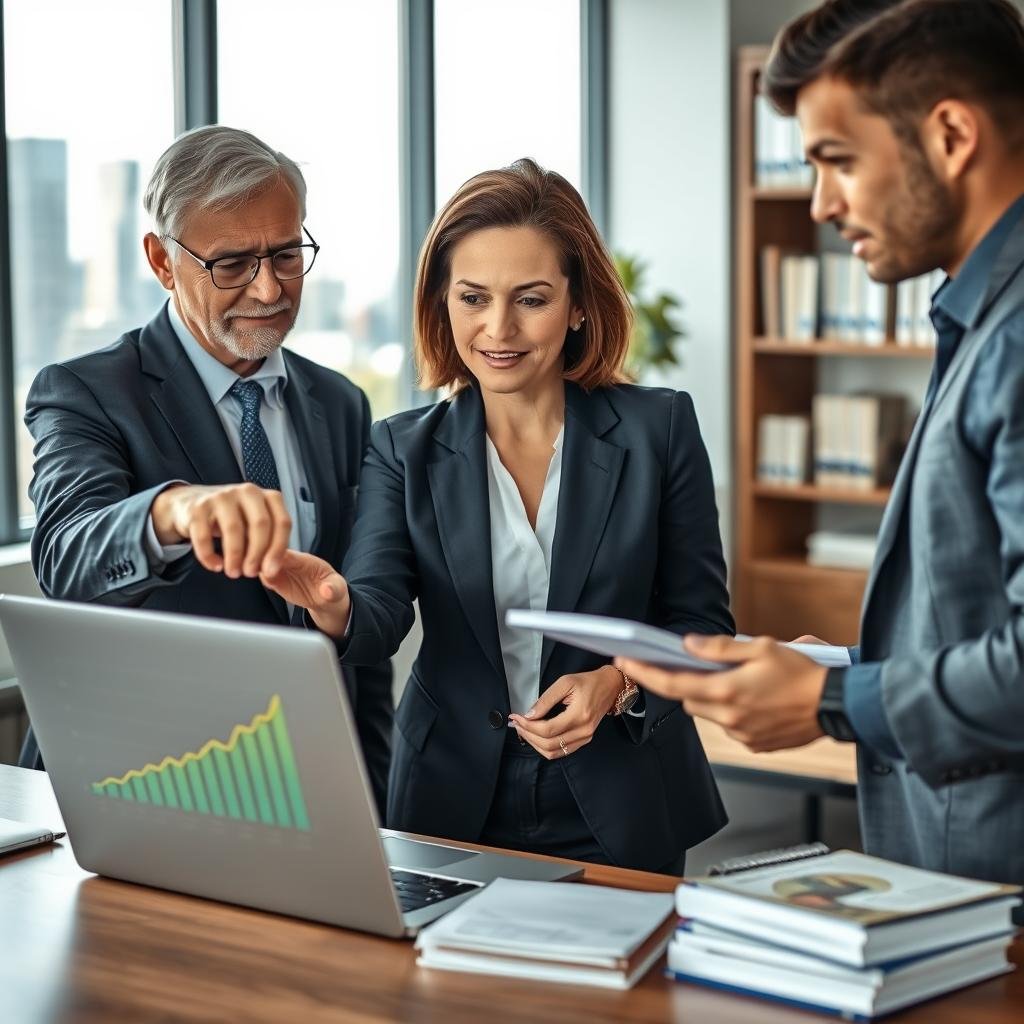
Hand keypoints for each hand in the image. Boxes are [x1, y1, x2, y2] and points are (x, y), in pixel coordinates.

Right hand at [151, 483, 290, 577]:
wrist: (193, 503)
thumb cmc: (233, 518)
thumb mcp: (254, 526)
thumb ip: (267, 544)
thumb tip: (271, 570)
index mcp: (267, 497)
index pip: (282, 522)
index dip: (278, 549)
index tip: (271, 570)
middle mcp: (247, 492)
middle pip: (260, 524)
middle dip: (257, 554)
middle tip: (250, 573)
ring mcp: (222, 496)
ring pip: (233, 529)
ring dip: (235, 557)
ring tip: (234, 572)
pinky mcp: (198, 507)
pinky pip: (204, 536)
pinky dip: (210, 556)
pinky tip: (216, 566)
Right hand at [260, 550, 350, 637]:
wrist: (325, 598)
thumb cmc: (332, 588)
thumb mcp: (337, 589)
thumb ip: (333, 588)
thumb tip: (327, 591)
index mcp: (304, 560)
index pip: (287, 554)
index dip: (275, 557)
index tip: (267, 564)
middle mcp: (290, 562)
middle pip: (270, 554)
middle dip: (259, 559)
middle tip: (257, 571)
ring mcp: (280, 569)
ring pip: (261, 561)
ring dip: (254, 565)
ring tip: (251, 573)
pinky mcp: (274, 579)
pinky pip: (260, 573)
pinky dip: (256, 574)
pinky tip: (256, 579)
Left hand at [508, 666, 622, 759]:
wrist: (609, 686)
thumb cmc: (587, 682)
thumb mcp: (565, 683)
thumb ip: (546, 700)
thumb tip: (530, 715)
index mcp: (579, 715)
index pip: (548, 729)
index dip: (528, 726)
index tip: (516, 717)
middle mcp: (583, 731)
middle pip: (549, 743)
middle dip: (528, 735)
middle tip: (517, 724)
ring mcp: (585, 738)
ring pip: (553, 752)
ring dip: (535, 743)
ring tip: (524, 730)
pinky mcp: (584, 740)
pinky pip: (561, 752)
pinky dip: (545, 747)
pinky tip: (536, 736)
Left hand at [615, 635, 828, 751]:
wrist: (838, 706)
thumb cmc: (804, 673)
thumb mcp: (761, 647)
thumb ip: (720, 648)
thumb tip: (687, 646)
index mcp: (727, 691)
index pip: (672, 683)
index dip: (645, 673)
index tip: (624, 662)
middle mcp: (730, 717)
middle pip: (689, 699)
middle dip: (688, 682)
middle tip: (696, 664)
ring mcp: (742, 735)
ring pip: (709, 714)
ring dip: (711, 697)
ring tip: (736, 680)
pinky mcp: (756, 745)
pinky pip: (730, 727)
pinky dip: (732, 712)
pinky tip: (753, 698)